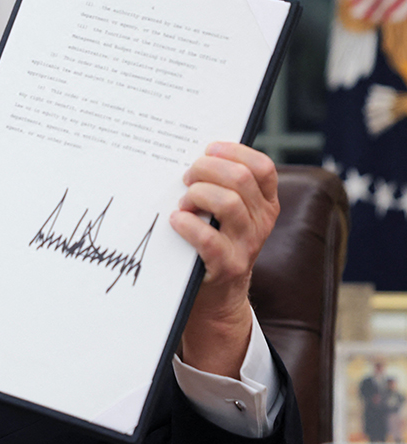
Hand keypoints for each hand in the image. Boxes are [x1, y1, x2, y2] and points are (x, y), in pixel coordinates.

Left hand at [169, 142, 279, 378]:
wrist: (217, 294)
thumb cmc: (214, 240)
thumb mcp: (227, 213)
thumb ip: (222, 186)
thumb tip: (193, 154)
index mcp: (265, 203)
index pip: (263, 167)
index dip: (235, 152)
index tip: (209, 149)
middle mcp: (262, 222)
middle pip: (240, 179)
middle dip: (206, 169)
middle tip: (187, 176)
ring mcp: (247, 244)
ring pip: (227, 203)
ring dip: (197, 195)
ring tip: (183, 203)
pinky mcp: (227, 265)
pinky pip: (208, 238)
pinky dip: (187, 224)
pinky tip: (176, 220)